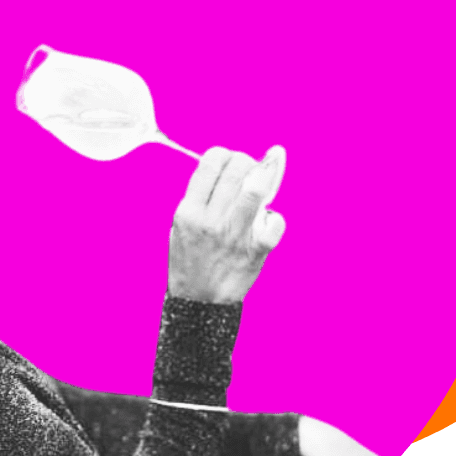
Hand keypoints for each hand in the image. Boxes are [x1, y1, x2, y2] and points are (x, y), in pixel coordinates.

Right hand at [167, 146, 286, 303]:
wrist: (200, 301)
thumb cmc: (191, 260)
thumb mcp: (180, 225)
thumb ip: (199, 197)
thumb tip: (227, 166)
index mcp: (188, 211)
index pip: (210, 163)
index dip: (224, 154)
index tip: (230, 159)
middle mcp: (210, 220)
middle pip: (236, 169)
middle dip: (247, 161)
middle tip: (251, 167)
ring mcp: (234, 235)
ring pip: (255, 189)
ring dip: (265, 176)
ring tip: (267, 174)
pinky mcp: (256, 250)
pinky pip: (275, 221)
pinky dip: (275, 218)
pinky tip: (267, 221)